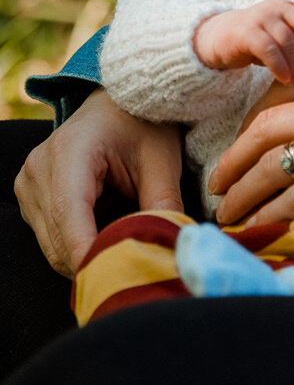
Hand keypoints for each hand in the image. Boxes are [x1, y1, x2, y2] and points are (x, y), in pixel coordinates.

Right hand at [14, 89, 183, 277]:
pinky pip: (49, 238)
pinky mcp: (30, 196)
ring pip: (52, 245)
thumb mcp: (161, 159)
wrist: (116, 105)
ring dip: (86, 257)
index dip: (87, 252)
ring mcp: (29, 183)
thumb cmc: (142, 125)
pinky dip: (77, 247)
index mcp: (71, 151)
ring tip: (125, 257)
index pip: (70, 213)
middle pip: (58, 237)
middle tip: (135, 275)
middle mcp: (39, 168)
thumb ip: (164, 203)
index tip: (112, 280)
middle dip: (95, 262)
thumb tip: (173, 249)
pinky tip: (106, 241)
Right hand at [193, 0, 293, 85]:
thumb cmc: (252, 44)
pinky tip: (283, 78)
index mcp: (288, 8)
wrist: (214, 39)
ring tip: (291, 79)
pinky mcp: (246, 31)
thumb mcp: (278, 42)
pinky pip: (270, 49)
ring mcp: (261, 16)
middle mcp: (277, 7)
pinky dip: (280, 66)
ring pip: (288, 39)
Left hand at [210, 18, 293, 225]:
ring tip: (225, 212)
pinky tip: (257, 229)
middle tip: (217, 181)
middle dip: (234, 159)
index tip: (245, 141)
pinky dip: (270, 215)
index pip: (285, 94)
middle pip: (265, 131)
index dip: (256, 119)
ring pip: (272, 168)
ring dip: (242, 192)